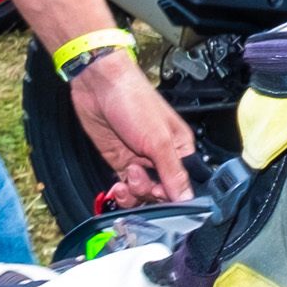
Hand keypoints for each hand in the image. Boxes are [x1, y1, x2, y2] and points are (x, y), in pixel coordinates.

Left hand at [68, 52, 193, 202]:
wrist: (99, 87)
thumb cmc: (134, 101)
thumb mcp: (158, 140)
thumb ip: (173, 172)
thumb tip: (188, 198)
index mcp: (181, 149)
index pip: (186, 184)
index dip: (176, 197)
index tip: (162, 196)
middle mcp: (162, 158)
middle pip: (164, 193)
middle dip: (151, 193)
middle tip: (140, 179)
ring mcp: (140, 161)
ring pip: (143, 194)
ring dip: (135, 194)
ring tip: (128, 177)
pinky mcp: (120, 163)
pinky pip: (126, 188)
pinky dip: (123, 193)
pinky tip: (118, 186)